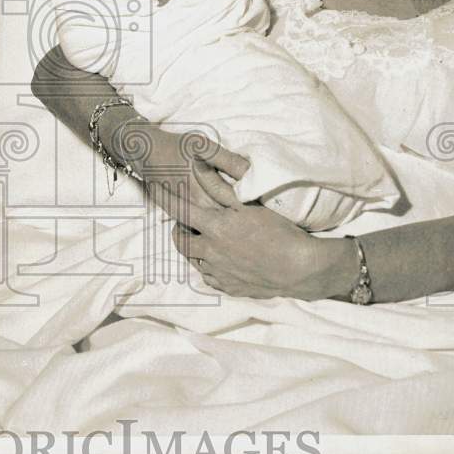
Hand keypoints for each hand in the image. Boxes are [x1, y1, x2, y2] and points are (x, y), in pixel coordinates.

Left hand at [149, 158, 356, 300]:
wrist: (301, 269)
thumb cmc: (279, 231)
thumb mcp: (248, 204)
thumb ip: (219, 186)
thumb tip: (197, 165)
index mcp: (214, 228)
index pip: (178, 210)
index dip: (163, 198)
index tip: (152, 188)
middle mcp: (210, 252)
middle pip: (180, 242)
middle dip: (178, 231)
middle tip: (187, 224)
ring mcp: (219, 274)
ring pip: (194, 261)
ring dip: (195, 250)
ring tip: (209, 241)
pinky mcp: (230, 288)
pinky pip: (210, 278)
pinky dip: (210, 267)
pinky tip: (223, 261)